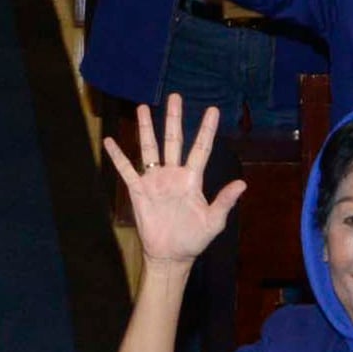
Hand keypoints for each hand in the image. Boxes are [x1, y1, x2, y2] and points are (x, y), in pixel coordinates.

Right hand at [106, 98, 246, 268]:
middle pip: (173, 141)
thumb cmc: (194, 238)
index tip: (212, 110)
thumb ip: (224, 201)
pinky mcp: (138, 190)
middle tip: (175, 96)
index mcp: (192, 179)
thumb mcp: (214, 221)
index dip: (206, 130)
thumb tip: (242, 184)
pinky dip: (118, 156)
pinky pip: (126, 170)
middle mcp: (173, 174)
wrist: (170, 255)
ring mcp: (154, 181)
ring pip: (149, 149)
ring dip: (145, 129)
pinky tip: (110, 141)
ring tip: (142, 107)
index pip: (201, 149)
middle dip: (173, 119)